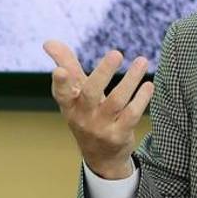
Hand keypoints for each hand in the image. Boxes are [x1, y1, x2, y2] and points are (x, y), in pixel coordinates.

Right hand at [44, 40, 154, 179]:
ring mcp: (101, 128)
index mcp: (69, 104)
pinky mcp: (118, 135)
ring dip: (131, 80)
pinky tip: (148, 85)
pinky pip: (131, 115)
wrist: (100, 156)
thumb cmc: (86, 112)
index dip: (60, 82)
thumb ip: (65, 64)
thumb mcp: (74, 92)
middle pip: (91, 93)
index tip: (59, 71)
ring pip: (117, 101)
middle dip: (103, 72)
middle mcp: (83, 117)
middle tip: (116, 53)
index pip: (61, 93)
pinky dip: (141, 99)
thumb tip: (48, 42)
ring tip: (142, 61)